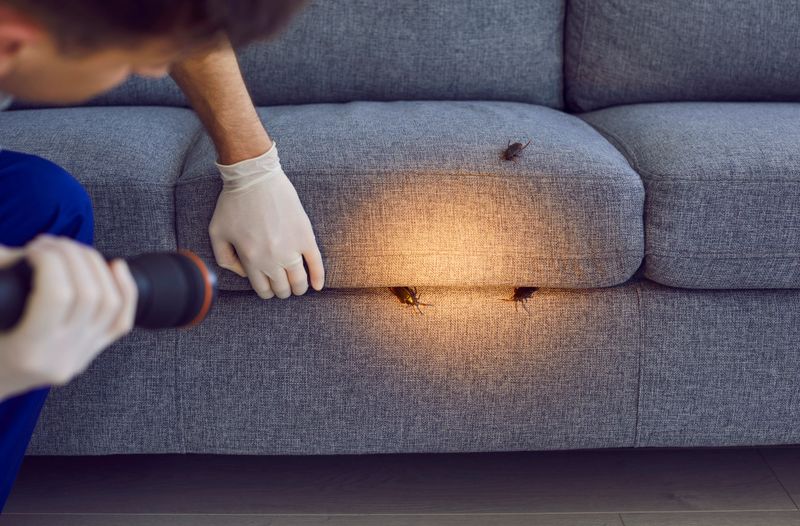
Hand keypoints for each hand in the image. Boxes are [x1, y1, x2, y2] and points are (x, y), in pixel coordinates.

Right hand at [0, 235, 136, 399]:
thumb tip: (15, 252)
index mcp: (27, 352)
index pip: (57, 295)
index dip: (50, 261)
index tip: (32, 249)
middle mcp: (60, 357)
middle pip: (88, 294)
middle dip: (71, 256)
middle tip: (49, 244)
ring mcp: (81, 356)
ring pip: (110, 302)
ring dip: (94, 265)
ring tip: (69, 250)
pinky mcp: (92, 352)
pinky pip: (122, 320)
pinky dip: (125, 289)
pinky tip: (116, 266)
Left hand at [208, 140, 324, 298]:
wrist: (255, 178)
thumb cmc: (233, 203)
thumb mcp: (217, 233)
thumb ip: (225, 260)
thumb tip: (245, 275)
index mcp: (251, 259)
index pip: (263, 289)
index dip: (266, 291)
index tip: (268, 286)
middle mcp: (272, 258)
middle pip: (282, 288)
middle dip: (282, 290)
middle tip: (282, 285)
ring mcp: (291, 247)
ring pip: (299, 280)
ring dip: (298, 288)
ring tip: (297, 285)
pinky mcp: (305, 236)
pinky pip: (316, 263)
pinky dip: (318, 278)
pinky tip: (317, 286)